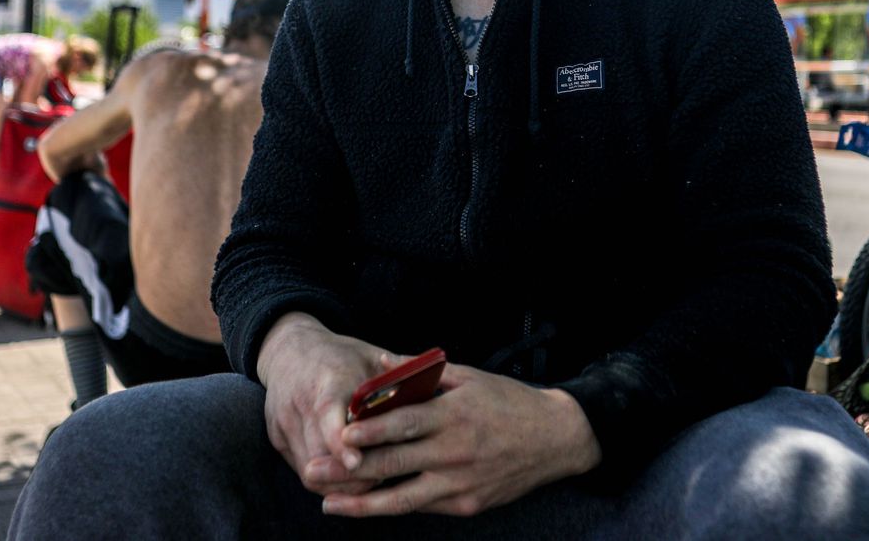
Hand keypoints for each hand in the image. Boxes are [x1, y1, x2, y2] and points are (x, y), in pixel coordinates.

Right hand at [256, 313, 396, 496]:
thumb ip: (397, 375)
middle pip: (319, 452)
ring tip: (371, 478)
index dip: (341, 442)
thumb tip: (435, 388)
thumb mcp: (369, 356)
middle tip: (383, 475)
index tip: (358, 461)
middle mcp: (299, 403)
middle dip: (351, 472)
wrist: (288, 350)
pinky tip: (350, 478)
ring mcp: (284, 424)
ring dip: (341, 481)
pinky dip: (328, 480)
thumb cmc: (340, 355)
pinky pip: (302, 471)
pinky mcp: (277, 439)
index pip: (327, 414)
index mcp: (326, 378)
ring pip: (311, 470)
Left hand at [307, 363, 601, 517]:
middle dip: (350, 471)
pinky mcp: (467, 505)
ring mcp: (461, 483)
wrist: (555, 439)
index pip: (406, 424)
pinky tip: (368, 507)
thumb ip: (422, 374)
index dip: (371, 431)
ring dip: (362, 504)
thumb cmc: (508, 401)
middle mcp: (456, 452)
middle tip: (313, 472)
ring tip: (328, 504)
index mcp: (455, 414)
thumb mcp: (469, 377)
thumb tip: (379, 363)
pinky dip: (393, 506)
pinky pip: (423, 506)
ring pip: (403, 499)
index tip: (340, 434)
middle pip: (395, 465)